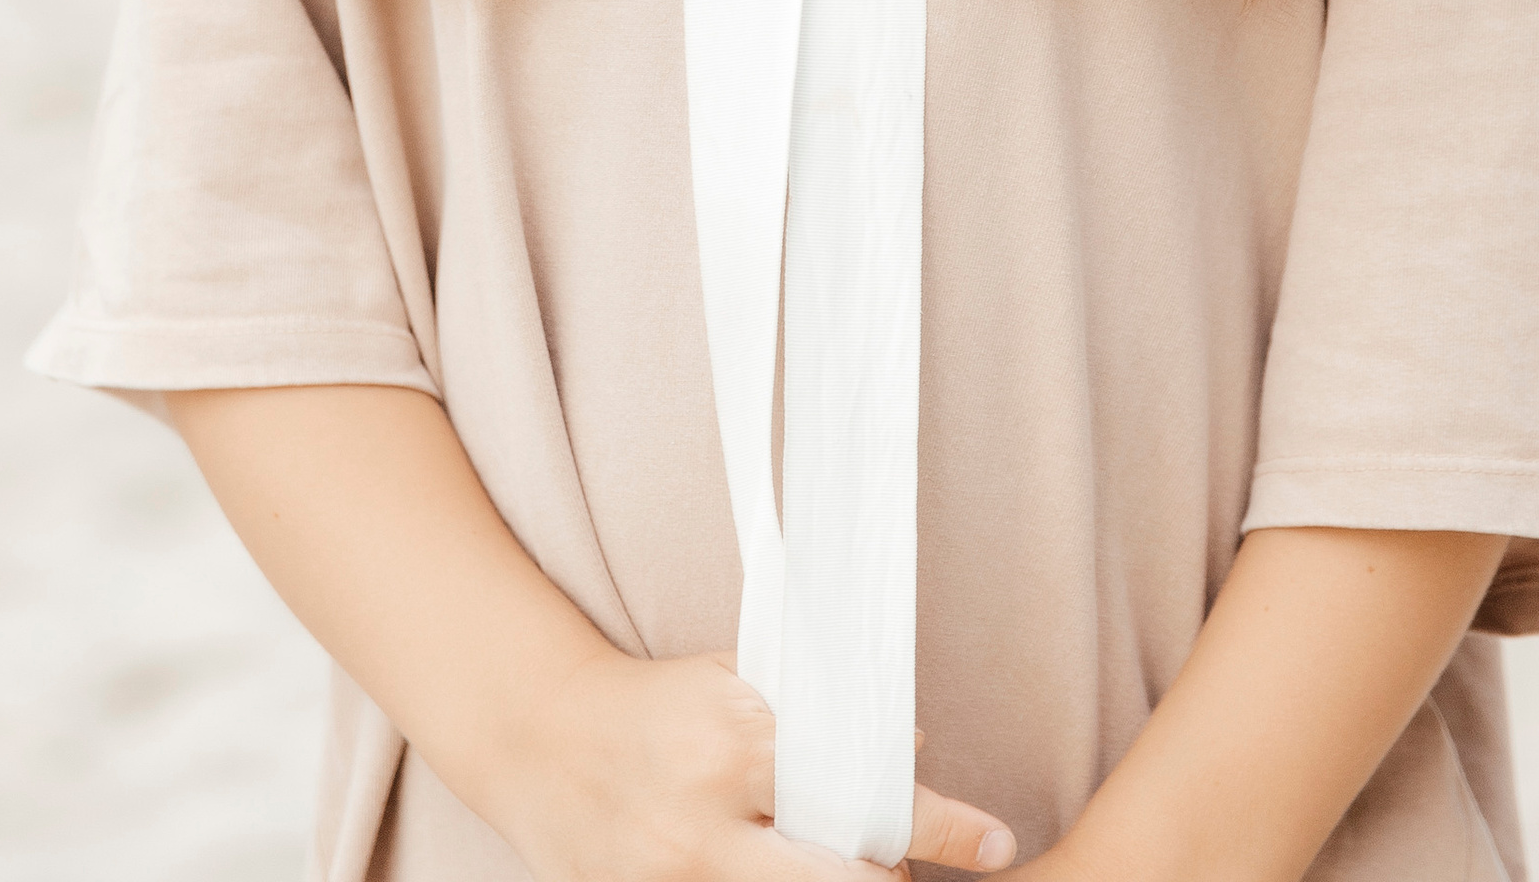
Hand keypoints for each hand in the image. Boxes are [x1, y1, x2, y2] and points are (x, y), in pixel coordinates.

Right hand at [495, 645, 1017, 881]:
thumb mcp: (731, 678)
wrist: (539, 735)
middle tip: (914, 879)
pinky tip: (774, 872)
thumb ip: (811, 710)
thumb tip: (905, 743)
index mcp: (735, 743)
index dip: (938, 823)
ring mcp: (678, 878)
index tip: (999, 844)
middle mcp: (708, 823)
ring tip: (859, 872)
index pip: (859, 787)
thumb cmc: (653, 699)